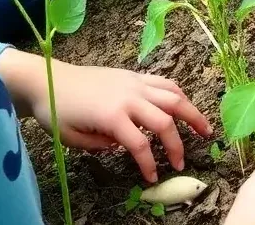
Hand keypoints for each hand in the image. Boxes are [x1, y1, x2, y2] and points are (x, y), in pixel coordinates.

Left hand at [21, 57, 211, 182]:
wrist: (49, 79)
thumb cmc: (57, 111)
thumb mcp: (72, 138)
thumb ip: (100, 145)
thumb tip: (121, 146)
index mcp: (113, 115)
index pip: (141, 144)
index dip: (150, 163)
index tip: (152, 177)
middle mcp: (129, 96)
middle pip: (164, 120)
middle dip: (177, 143)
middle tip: (182, 162)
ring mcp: (134, 83)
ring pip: (173, 95)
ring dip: (192, 113)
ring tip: (205, 129)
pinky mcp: (134, 75)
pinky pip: (163, 82)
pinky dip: (178, 94)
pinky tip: (185, 105)